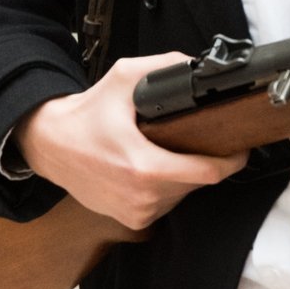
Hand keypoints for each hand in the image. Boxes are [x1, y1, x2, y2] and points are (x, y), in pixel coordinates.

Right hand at [16, 52, 248, 230]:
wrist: (49, 145)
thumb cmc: (84, 115)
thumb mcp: (123, 78)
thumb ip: (164, 68)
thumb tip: (197, 68)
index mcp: (144, 168)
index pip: (208, 173)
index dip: (231, 159)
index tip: (240, 147)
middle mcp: (143, 197)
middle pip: (198, 181)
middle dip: (204, 160)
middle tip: (197, 139)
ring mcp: (137, 212)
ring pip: (183, 194)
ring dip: (184, 175)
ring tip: (169, 152)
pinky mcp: (132, 220)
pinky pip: (166, 203)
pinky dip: (167, 187)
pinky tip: (154, 168)